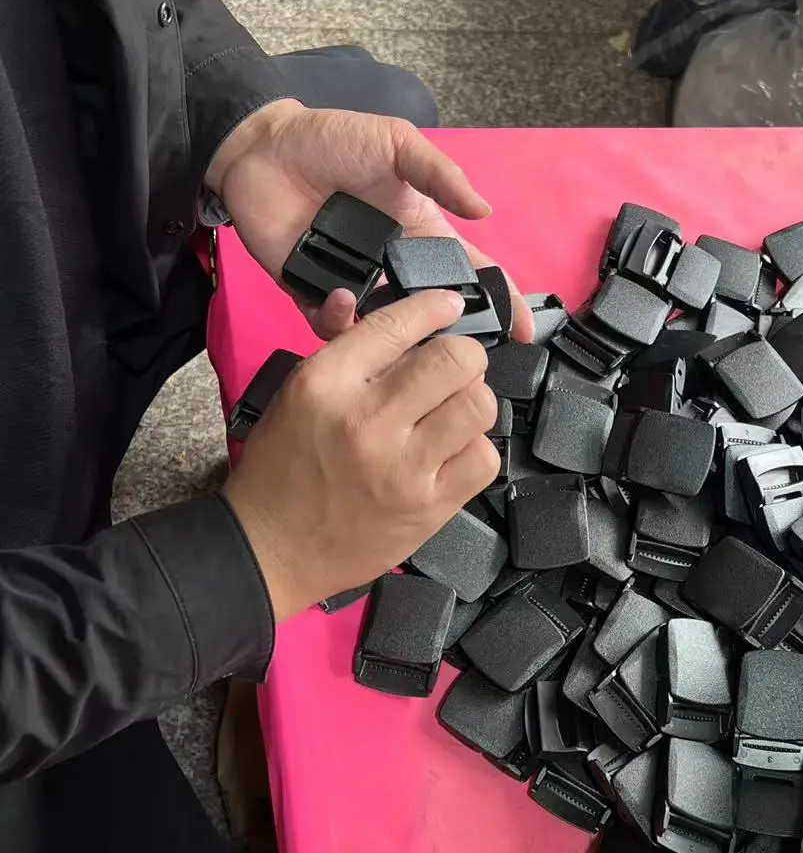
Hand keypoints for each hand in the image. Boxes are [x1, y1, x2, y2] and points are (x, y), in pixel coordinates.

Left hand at [206, 99, 532, 342]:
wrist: (262, 147)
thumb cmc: (332, 139)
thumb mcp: (397, 145)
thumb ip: (441, 175)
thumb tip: (486, 211)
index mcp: (422, 234)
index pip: (472, 273)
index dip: (503, 300)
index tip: (523, 330)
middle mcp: (393, 267)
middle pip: (433, 315)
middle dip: (450, 338)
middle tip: (457, 355)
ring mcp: (355, 284)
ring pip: (386, 333)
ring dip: (395, 343)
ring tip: (399, 341)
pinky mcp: (313, 293)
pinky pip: (332, 328)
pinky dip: (338, 323)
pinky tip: (340, 301)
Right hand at [222, 290, 499, 620]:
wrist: (269, 548)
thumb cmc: (282, 469)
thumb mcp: (298, 395)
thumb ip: (350, 354)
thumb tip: (404, 317)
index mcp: (326, 382)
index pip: (399, 324)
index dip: (435, 307)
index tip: (450, 305)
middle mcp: (367, 419)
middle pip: (454, 360)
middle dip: (464, 356)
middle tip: (456, 368)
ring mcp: (402, 466)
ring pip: (478, 406)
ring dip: (473, 402)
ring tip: (452, 413)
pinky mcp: (428, 506)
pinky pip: (483, 459)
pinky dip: (475, 450)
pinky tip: (452, 453)